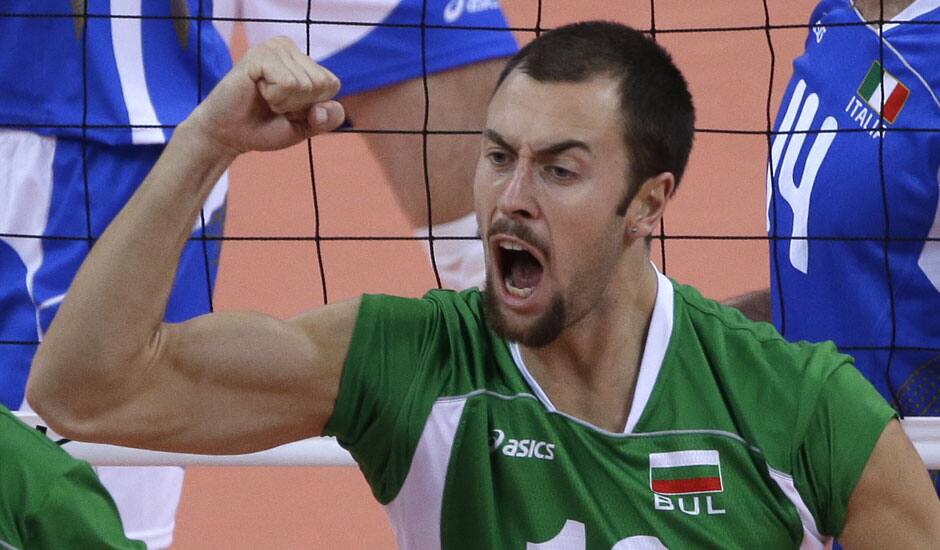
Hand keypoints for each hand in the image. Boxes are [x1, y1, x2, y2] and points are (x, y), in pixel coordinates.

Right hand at [187, 37, 345, 155]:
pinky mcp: (259, 54)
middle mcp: (289, 47)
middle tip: (273, 104)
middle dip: (298, 105)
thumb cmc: (265, 127)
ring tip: (264, 98)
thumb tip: (320, 109)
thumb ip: (327, 119)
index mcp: (303, 60)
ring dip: (284, 102)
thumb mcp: (306, 127)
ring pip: (304, 84)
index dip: (312, 107)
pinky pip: (287, 83)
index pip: (331, 85)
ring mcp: (274, 47)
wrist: (229, 135)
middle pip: (320, 84)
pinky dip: (274, 97)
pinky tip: (257, 91)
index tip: (288, 109)